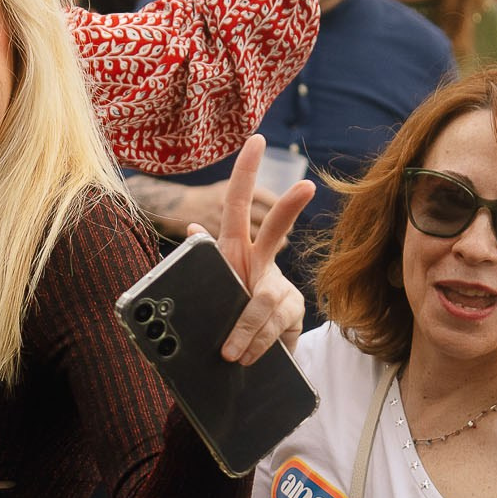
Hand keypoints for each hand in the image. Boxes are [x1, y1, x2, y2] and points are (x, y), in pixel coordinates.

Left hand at [187, 135, 312, 362]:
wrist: (242, 358)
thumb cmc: (220, 314)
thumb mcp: (205, 287)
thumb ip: (200, 260)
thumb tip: (191, 228)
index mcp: (234, 249)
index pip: (238, 203)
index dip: (245, 171)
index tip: (255, 139)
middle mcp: (261, 261)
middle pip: (276, 229)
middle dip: (289, 207)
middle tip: (306, 186)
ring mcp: (279, 285)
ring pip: (263, 299)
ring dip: (244, 329)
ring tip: (229, 354)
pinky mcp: (292, 311)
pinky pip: (272, 325)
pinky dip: (254, 343)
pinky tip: (246, 356)